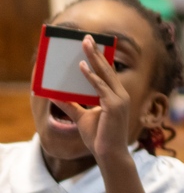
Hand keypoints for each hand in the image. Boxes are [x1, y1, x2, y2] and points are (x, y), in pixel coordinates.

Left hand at [53, 36, 132, 163]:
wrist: (109, 154)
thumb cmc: (99, 137)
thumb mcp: (81, 117)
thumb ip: (70, 106)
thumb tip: (54, 95)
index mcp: (116, 97)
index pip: (107, 74)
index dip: (99, 59)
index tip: (91, 46)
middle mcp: (121, 96)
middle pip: (107, 69)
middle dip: (96, 52)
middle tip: (86, 38)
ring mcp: (120, 100)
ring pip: (105, 74)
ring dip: (94, 58)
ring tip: (85, 45)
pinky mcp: (115, 106)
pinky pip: (101, 87)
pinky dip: (91, 77)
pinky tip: (82, 67)